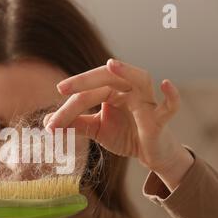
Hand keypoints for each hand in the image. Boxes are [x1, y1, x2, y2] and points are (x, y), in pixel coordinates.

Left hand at [44, 59, 193, 189]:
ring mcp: (146, 101)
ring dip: (127, 71)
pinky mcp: (160, 118)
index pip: (87, 94)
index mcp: (112, 91)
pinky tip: (166, 84)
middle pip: (107, 78)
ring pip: (138, 79)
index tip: (50, 124)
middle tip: (62, 88)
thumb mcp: (96, 129)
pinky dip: (171, 95)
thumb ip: (75, 124)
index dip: (67, 108)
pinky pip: (169, 105)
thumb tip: (47, 122)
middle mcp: (128, 90)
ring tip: (111, 65)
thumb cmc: (125, 135)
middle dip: (84, 81)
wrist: (149, 153)